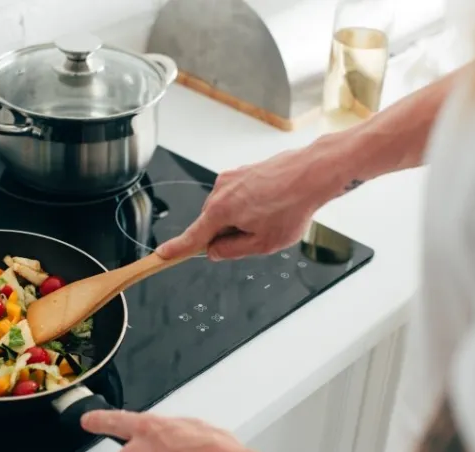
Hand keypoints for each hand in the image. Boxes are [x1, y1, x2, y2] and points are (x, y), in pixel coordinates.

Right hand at [156, 140, 351, 260]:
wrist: (312, 173)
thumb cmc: (292, 206)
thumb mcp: (263, 243)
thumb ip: (232, 250)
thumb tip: (215, 251)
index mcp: (220, 211)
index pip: (192, 237)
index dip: (176, 250)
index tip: (161, 256)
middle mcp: (220, 191)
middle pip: (211, 224)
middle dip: (228, 234)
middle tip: (259, 235)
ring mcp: (231, 178)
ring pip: (226, 210)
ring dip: (241, 219)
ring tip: (271, 216)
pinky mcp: (242, 172)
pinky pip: (237, 197)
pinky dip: (250, 206)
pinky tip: (272, 205)